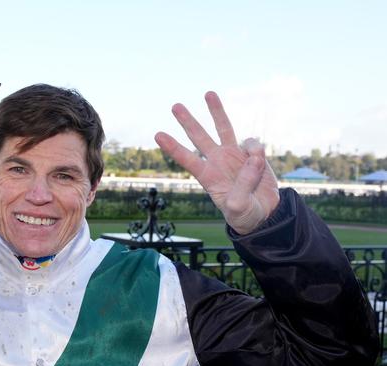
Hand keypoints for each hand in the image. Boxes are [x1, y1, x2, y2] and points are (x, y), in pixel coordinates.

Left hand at [155, 91, 279, 234]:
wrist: (264, 212)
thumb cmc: (245, 214)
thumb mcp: (239, 209)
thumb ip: (242, 189)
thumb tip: (252, 160)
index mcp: (208, 177)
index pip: (187, 159)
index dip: (173, 147)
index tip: (158, 135)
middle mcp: (217, 162)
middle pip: (198, 137)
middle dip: (187, 122)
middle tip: (174, 106)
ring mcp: (233, 155)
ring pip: (223, 128)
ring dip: (216, 111)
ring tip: (208, 93)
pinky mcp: (250, 153)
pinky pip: (252, 144)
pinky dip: (256, 151)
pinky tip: (259, 164)